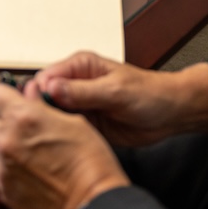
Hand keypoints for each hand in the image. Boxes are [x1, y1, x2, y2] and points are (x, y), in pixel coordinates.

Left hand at [0, 82, 129, 208]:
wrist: (91, 203)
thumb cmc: (89, 162)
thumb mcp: (72, 120)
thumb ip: (42, 105)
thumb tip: (30, 94)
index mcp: (22, 118)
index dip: (4, 95)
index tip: (13, 99)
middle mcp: (7, 141)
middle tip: (20, 122)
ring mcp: (3, 168)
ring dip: (9, 143)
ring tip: (37, 152)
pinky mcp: (5, 190)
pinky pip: (3, 170)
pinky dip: (15, 167)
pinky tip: (37, 171)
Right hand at [32, 52, 207, 147]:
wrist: (170, 113)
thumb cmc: (149, 93)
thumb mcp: (115, 91)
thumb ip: (83, 91)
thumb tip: (53, 88)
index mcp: (80, 66)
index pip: (46, 76)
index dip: (37, 93)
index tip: (37, 108)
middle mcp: (75, 84)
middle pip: (44, 97)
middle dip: (40, 110)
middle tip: (41, 125)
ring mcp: (79, 105)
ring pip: (52, 115)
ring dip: (51, 125)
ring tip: (49, 136)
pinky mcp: (85, 124)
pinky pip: (65, 130)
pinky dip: (62, 136)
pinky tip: (61, 143)